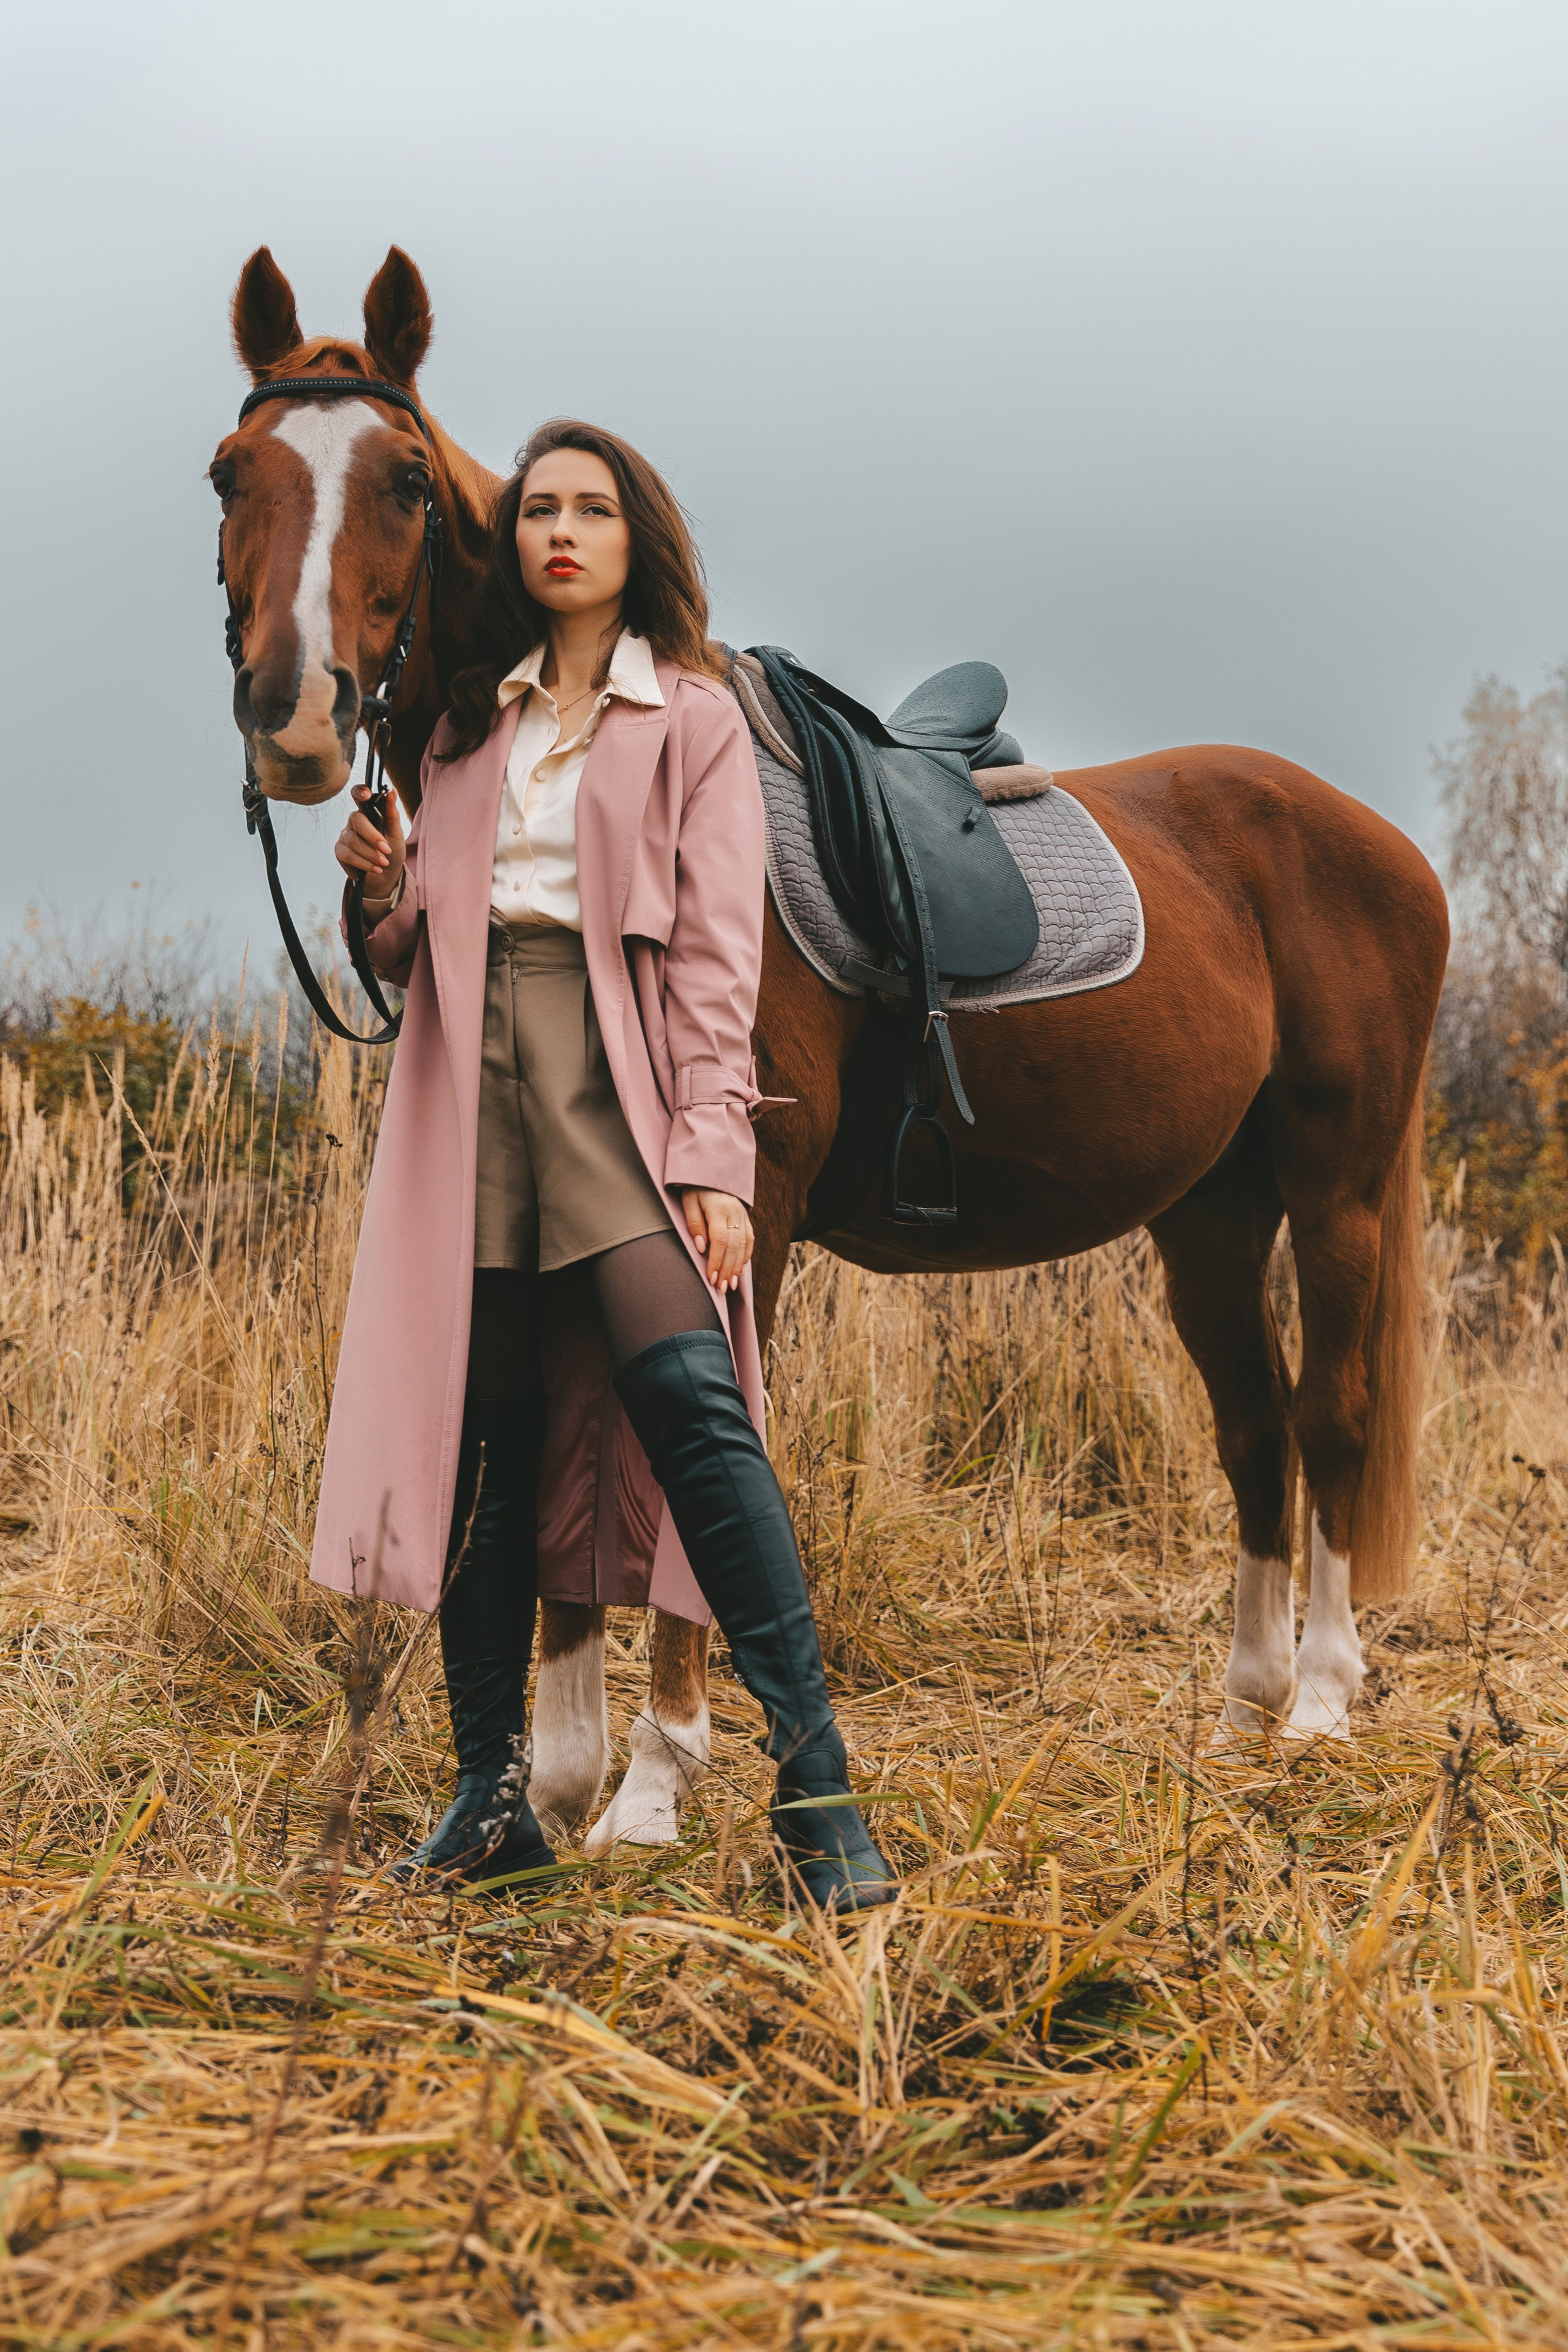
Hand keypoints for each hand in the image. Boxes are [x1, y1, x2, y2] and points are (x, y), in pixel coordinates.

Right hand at [335, 784, 405, 901]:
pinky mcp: (340, 851)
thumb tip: (393, 791)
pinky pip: (348, 854)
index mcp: (368, 811)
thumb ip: (392, 813)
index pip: (358, 794)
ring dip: (371, 853)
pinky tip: (376, 868)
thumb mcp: (396, 833)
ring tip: (384, 862)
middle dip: (372, 836)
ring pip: (353, 840)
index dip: (360, 792)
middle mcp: (354, 821)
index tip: (367, 795)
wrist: (387, 874)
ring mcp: (345, 835)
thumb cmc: (392, 851)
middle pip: (356, 819)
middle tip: (387, 849)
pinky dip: (364, 863)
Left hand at [680, 1188, 752, 1291]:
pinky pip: (750, 1240)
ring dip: (737, 1268)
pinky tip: (739, 1270)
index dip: (716, 1261)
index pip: (721, 1240)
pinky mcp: (747, 1219)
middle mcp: (735, 1213)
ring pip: (744, 1246)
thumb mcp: (689, 1202)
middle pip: (734, 1247)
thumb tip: (701, 1248)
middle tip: (720, 1288)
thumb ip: (695, 1224)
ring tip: (730, 1285)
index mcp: (719, 1209)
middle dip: (727, 1270)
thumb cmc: (696, 1189)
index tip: (711, 1278)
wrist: (715, 1172)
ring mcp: (743, 1216)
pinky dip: (745, 1257)